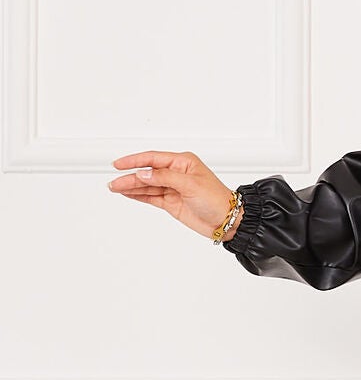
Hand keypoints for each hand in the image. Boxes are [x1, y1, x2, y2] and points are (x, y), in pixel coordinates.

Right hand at [107, 151, 241, 241]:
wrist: (227, 221)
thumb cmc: (217, 199)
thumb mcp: (191, 185)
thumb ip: (165, 178)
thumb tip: (144, 174)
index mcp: (183, 163)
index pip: (153, 159)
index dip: (134, 161)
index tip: (118, 164)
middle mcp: (176, 173)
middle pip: (147, 173)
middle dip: (129, 177)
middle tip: (114, 182)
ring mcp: (173, 188)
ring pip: (147, 186)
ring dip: (131, 187)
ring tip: (114, 187)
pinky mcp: (171, 202)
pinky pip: (150, 196)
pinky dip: (138, 195)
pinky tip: (127, 193)